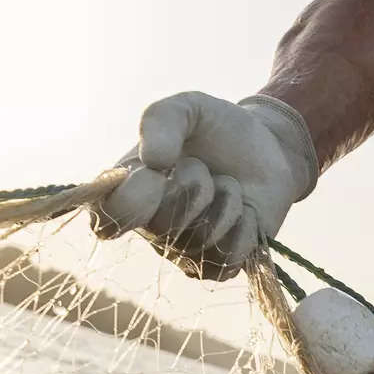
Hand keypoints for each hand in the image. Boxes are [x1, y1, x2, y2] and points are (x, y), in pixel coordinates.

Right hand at [91, 92, 318, 279]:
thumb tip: (152, 160)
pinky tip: (246, 211)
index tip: (155, 171)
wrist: (268, 146)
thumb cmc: (216, 129)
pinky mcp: (220, 265)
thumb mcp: (187, 108)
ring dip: (226, 203)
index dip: (131, 200)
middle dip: (194, 186)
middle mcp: (153, 228)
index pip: (105, 220)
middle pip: (162, 227)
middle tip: (204, 166)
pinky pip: (228, 259)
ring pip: (200, 242)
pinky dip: (246, 228)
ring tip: (229, 185)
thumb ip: (161, 120)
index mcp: (130, 191)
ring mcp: (186, 251)